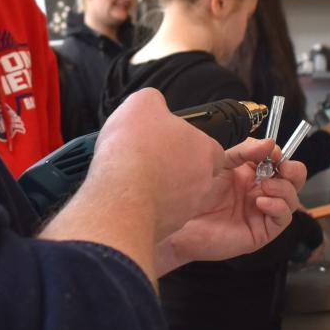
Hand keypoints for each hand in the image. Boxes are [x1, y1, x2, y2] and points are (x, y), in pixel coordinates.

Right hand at [83, 88, 224, 238]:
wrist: (120, 196)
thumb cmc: (137, 148)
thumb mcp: (142, 103)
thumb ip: (153, 102)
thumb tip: (153, 105)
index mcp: (206, 152)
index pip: (209, 148)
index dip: (186, 142)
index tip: (167, 140)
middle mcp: (202, 184)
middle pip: (192, 172)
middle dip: (171, 166)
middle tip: (148, 157)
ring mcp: (185, 209)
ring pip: (175, 194)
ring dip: (157, 185)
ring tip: (132, 176)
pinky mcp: (165, 227)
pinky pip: (157, 213)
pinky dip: (143, 204)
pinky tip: (126, 195)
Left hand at [154, 137, 305, 274]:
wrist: (180, 219)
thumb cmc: (195, 193)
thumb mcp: (221, 164)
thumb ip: (245, 152)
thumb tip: (270, 143)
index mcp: (252, 176)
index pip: (279, 163)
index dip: (280, 156)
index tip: (272, 151)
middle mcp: (260, 193)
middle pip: (293, 181)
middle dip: (294, 171)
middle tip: (282, 167)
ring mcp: (262, 213)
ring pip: (291, 200)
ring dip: (283, 189)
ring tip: (263, 186)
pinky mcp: (261, 232)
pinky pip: (282, 219)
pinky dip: (277, 207)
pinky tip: (260, 201)